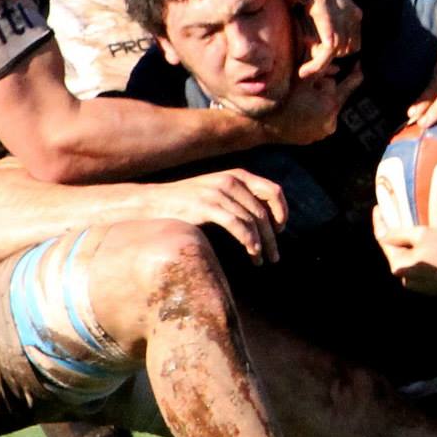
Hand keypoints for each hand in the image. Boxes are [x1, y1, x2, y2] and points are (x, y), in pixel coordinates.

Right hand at [157, 168, 288, 264]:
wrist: (153, 202)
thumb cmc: (187, 202)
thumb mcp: (217, 192)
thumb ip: (239, 199)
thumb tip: (265, 219)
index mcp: (238, 175)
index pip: (273, 191)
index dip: (282, 212)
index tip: (280, 231)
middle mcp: (231, 181)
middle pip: (264, 211)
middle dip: (273, 237)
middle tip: (275, 257)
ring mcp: (218, 193)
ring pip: (252, 220)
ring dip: (261, 244)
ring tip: (261, 261)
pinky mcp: (206, 206)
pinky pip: (236, 225)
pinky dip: (248, 240)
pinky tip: (252, 253)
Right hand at [259, 64, 361, 145]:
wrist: (262, 126)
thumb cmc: (281, 98)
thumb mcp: (301, 78)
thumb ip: (321, 69)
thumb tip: (338, 67)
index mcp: (331, 105)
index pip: (349, 84)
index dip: (355, 74)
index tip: (360, 67)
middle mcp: (331, 121)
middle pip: (335, 95)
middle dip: (325, 87)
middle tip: (309, 84)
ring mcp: (323, 132)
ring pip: (327, 107)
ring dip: (320, 100)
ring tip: (302, 98)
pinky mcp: (314, 138)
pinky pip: (320, 120)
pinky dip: (314, 113)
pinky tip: (301, 109)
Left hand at [269, 0, 361, 77]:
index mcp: (325, 6)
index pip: (331, 45)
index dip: (319, 64)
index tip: (302, 73)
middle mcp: (343, 10)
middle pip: (339, 50)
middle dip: (321, 62)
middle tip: (302, 65)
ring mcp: (352, 12)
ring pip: (349, 48)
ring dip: (332, 54)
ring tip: (311, 49)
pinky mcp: (356, 14)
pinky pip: (355, 42)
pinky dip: (342, 48)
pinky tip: (323, 42)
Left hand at [372, 205, 436, 293]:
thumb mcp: (421, 234)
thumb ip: (398, 234)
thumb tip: (383, 235)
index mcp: (399, 266)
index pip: (384, 241)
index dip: (380, 222)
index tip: (378, 208)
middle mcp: (407, 280)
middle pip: (397, 252)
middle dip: (395, 236)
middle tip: (396, 217)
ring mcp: (421, 286)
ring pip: (411, 261)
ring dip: (410, 247)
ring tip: (415, 231)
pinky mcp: (435, 287)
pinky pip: (423, 268)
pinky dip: (423, 256)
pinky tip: (431, 247)